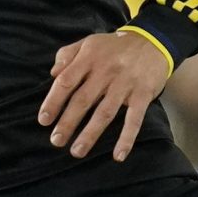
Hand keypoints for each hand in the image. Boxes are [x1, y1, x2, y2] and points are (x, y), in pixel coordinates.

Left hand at [38, 31, 171, 160]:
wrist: (153, 41)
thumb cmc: (115, 46)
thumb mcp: (89, 42)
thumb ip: (67, 55)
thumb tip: (53, 74)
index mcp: (89, 58)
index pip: (66, 81)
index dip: (53, 102)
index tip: (44, 120)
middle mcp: (106, 71)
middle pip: (83, 100)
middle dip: (68, 123)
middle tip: (56, 141)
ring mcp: (125, 84)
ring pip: (105, 112)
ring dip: (90, 134)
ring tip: (77, 151)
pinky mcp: (143, 95)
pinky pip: (134, 120)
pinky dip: (127, 138)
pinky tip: (118, 155)